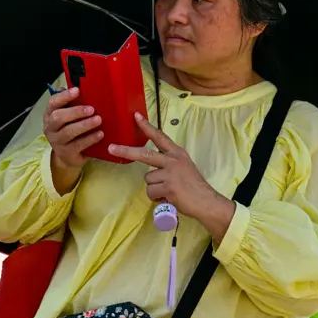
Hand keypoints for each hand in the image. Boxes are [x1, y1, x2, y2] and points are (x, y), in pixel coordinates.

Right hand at [43, 86, 102, 168]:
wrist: (68, 157)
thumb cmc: (71, 130)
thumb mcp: (70, 116)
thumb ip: (72, 103)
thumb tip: (80, 86)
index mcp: (50, 114)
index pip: (53, 102)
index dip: (64, 96)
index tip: (78, 90)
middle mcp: (50, 127)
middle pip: (58, 117)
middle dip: (75, 112)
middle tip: (91, 109)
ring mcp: (57, 142)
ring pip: (68, 132)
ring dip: (84, 125)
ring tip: (98, 120)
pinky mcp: (67, 153)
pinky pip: (78, 145)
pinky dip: (90, 139)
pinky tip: (100, 134)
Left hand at [108, 113, 223, 219]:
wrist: (205, 201)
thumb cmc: (194, 186)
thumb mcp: (184, 166)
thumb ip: (168, 163)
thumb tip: (151, 170)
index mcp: (177, 153)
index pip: (160, 136)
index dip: (147, 126)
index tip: (136, 116)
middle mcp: (173, 160)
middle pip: (144, 154)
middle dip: (126, 151)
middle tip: (112, 148)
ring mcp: (170, 174)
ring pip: (148, 180)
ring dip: (154, 188)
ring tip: (168, 192)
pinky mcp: (168, 187)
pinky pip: (151, 192)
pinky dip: (157, 198)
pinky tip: (168, 198)